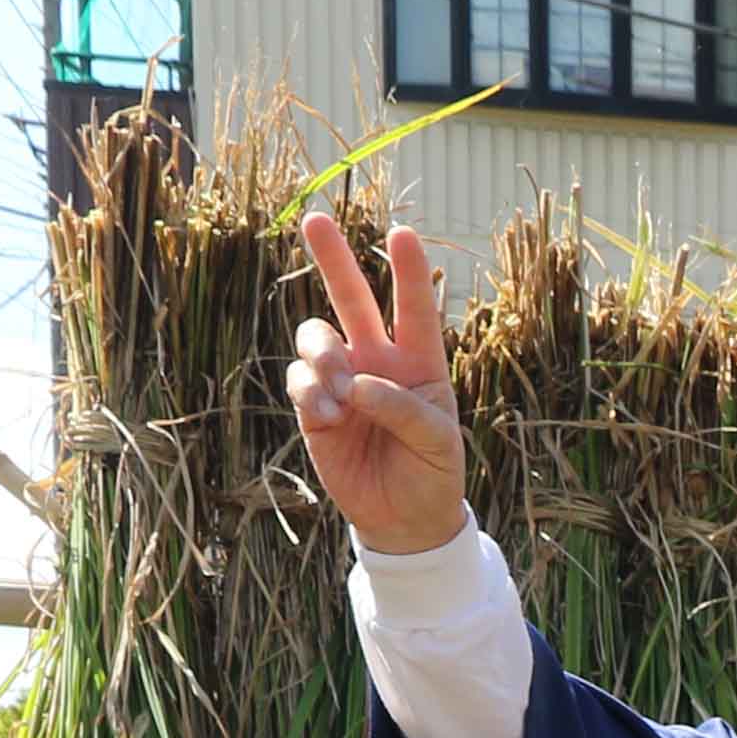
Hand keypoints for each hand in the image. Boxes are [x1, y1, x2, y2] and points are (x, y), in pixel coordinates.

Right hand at [286, 214, 471, 556]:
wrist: (404, 518)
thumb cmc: (433, 472)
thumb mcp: (437, 443)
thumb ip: (403, 409)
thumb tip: (356, 384)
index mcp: (419, 362)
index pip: (414, 309)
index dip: (408, 272)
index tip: (403, 234)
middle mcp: (377, 361)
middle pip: (351, 299)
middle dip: (333, 260)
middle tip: (315, 219)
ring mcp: (341, 380)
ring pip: (316, 336)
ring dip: (323, 354)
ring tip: (340, 392)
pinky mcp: (313, 406)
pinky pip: (299, 380)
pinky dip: (311, 392)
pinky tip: (330, 416)